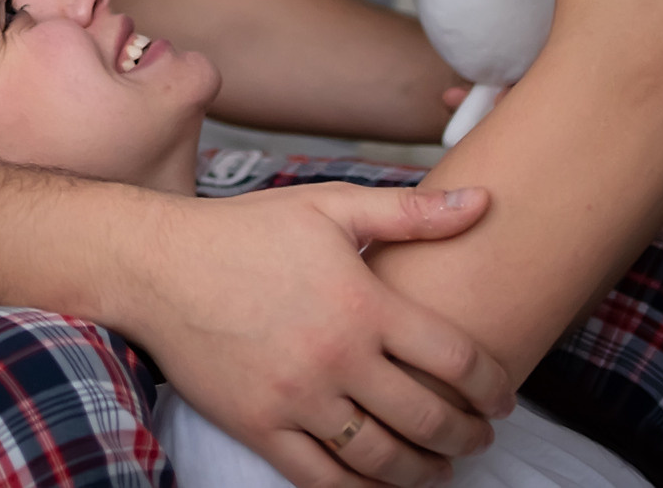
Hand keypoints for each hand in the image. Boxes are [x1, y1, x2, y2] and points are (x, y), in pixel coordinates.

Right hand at [135, 184, 513, 487]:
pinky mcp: (260, 426)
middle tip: (480, 436)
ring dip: (425, 473)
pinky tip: (380, 485)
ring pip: (382, 459)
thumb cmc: (246, 231)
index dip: (492, 385)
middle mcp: (336, 358)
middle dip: (467, 435)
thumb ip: (410, 212)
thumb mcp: (329, 207)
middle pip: (428, 418)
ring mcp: (297, 399)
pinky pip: (322, 480)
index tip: (504, 397)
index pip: (455, 360)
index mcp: (362, 304)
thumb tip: (482, 203)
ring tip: (441, 468)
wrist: (158, 266)